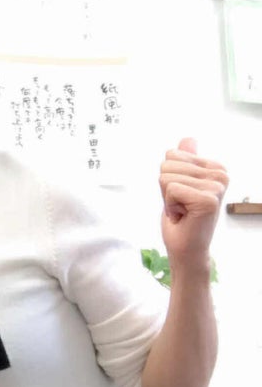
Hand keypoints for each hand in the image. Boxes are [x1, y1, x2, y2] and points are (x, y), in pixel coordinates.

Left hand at [159, 138, 227, 272]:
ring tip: (183, 210)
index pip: (172, 155)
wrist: (186, 248)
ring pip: (166, 177)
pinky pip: (170, 189)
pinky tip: (183, 216)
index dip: (168, 179)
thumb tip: (188, 139)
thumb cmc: (182, 217)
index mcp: (215, 167)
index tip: (181, 196)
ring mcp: (216, 187)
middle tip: (181, 205)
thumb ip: (185, 161)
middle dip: (166, 189)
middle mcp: (220, 174)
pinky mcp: (208, 199)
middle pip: (167, 165)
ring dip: (168, 198)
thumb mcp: (180, 183)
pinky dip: (170, 206)